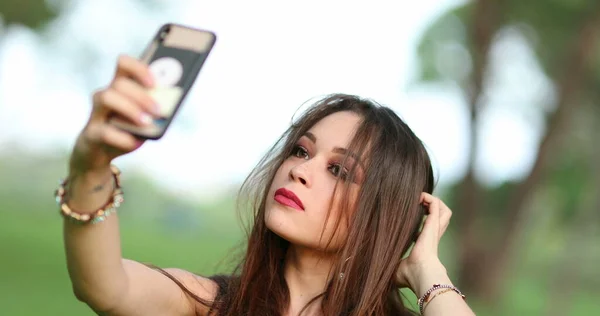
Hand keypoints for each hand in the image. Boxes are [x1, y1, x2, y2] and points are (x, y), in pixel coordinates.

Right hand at [70, 55, 160, 172]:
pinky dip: (123, 137)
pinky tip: (136, 141)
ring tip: (146, 122)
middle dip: (141, 95)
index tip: (155, 83)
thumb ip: (155, 109)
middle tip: (158, 109)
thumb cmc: (128, 130)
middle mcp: (105, 95)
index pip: (124, 64)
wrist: (101, 153)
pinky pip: (105, 131)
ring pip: (107, 98)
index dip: (139, 69)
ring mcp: (96, 113)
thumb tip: (171, 105)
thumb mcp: (144, 117)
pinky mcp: (91, 133)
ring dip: (130, 109)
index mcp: (119, 87)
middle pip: (119, 83)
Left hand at [395, 193, 452, 295]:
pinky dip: (429, 198)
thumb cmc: (409, 275)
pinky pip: (436, 204)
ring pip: (444, 211)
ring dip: (434, 202)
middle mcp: (432, 236)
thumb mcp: (397, 269)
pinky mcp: (433, 224)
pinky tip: (418, 198)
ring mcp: (434, 229)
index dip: (422, 222)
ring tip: (421, 200)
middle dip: (433, 209)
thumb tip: (378, 272)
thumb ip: (390, 266)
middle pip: (442, 218)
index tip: (410, 219)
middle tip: (420, 205)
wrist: (419, 274)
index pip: (429, 230)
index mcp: (426, 245)